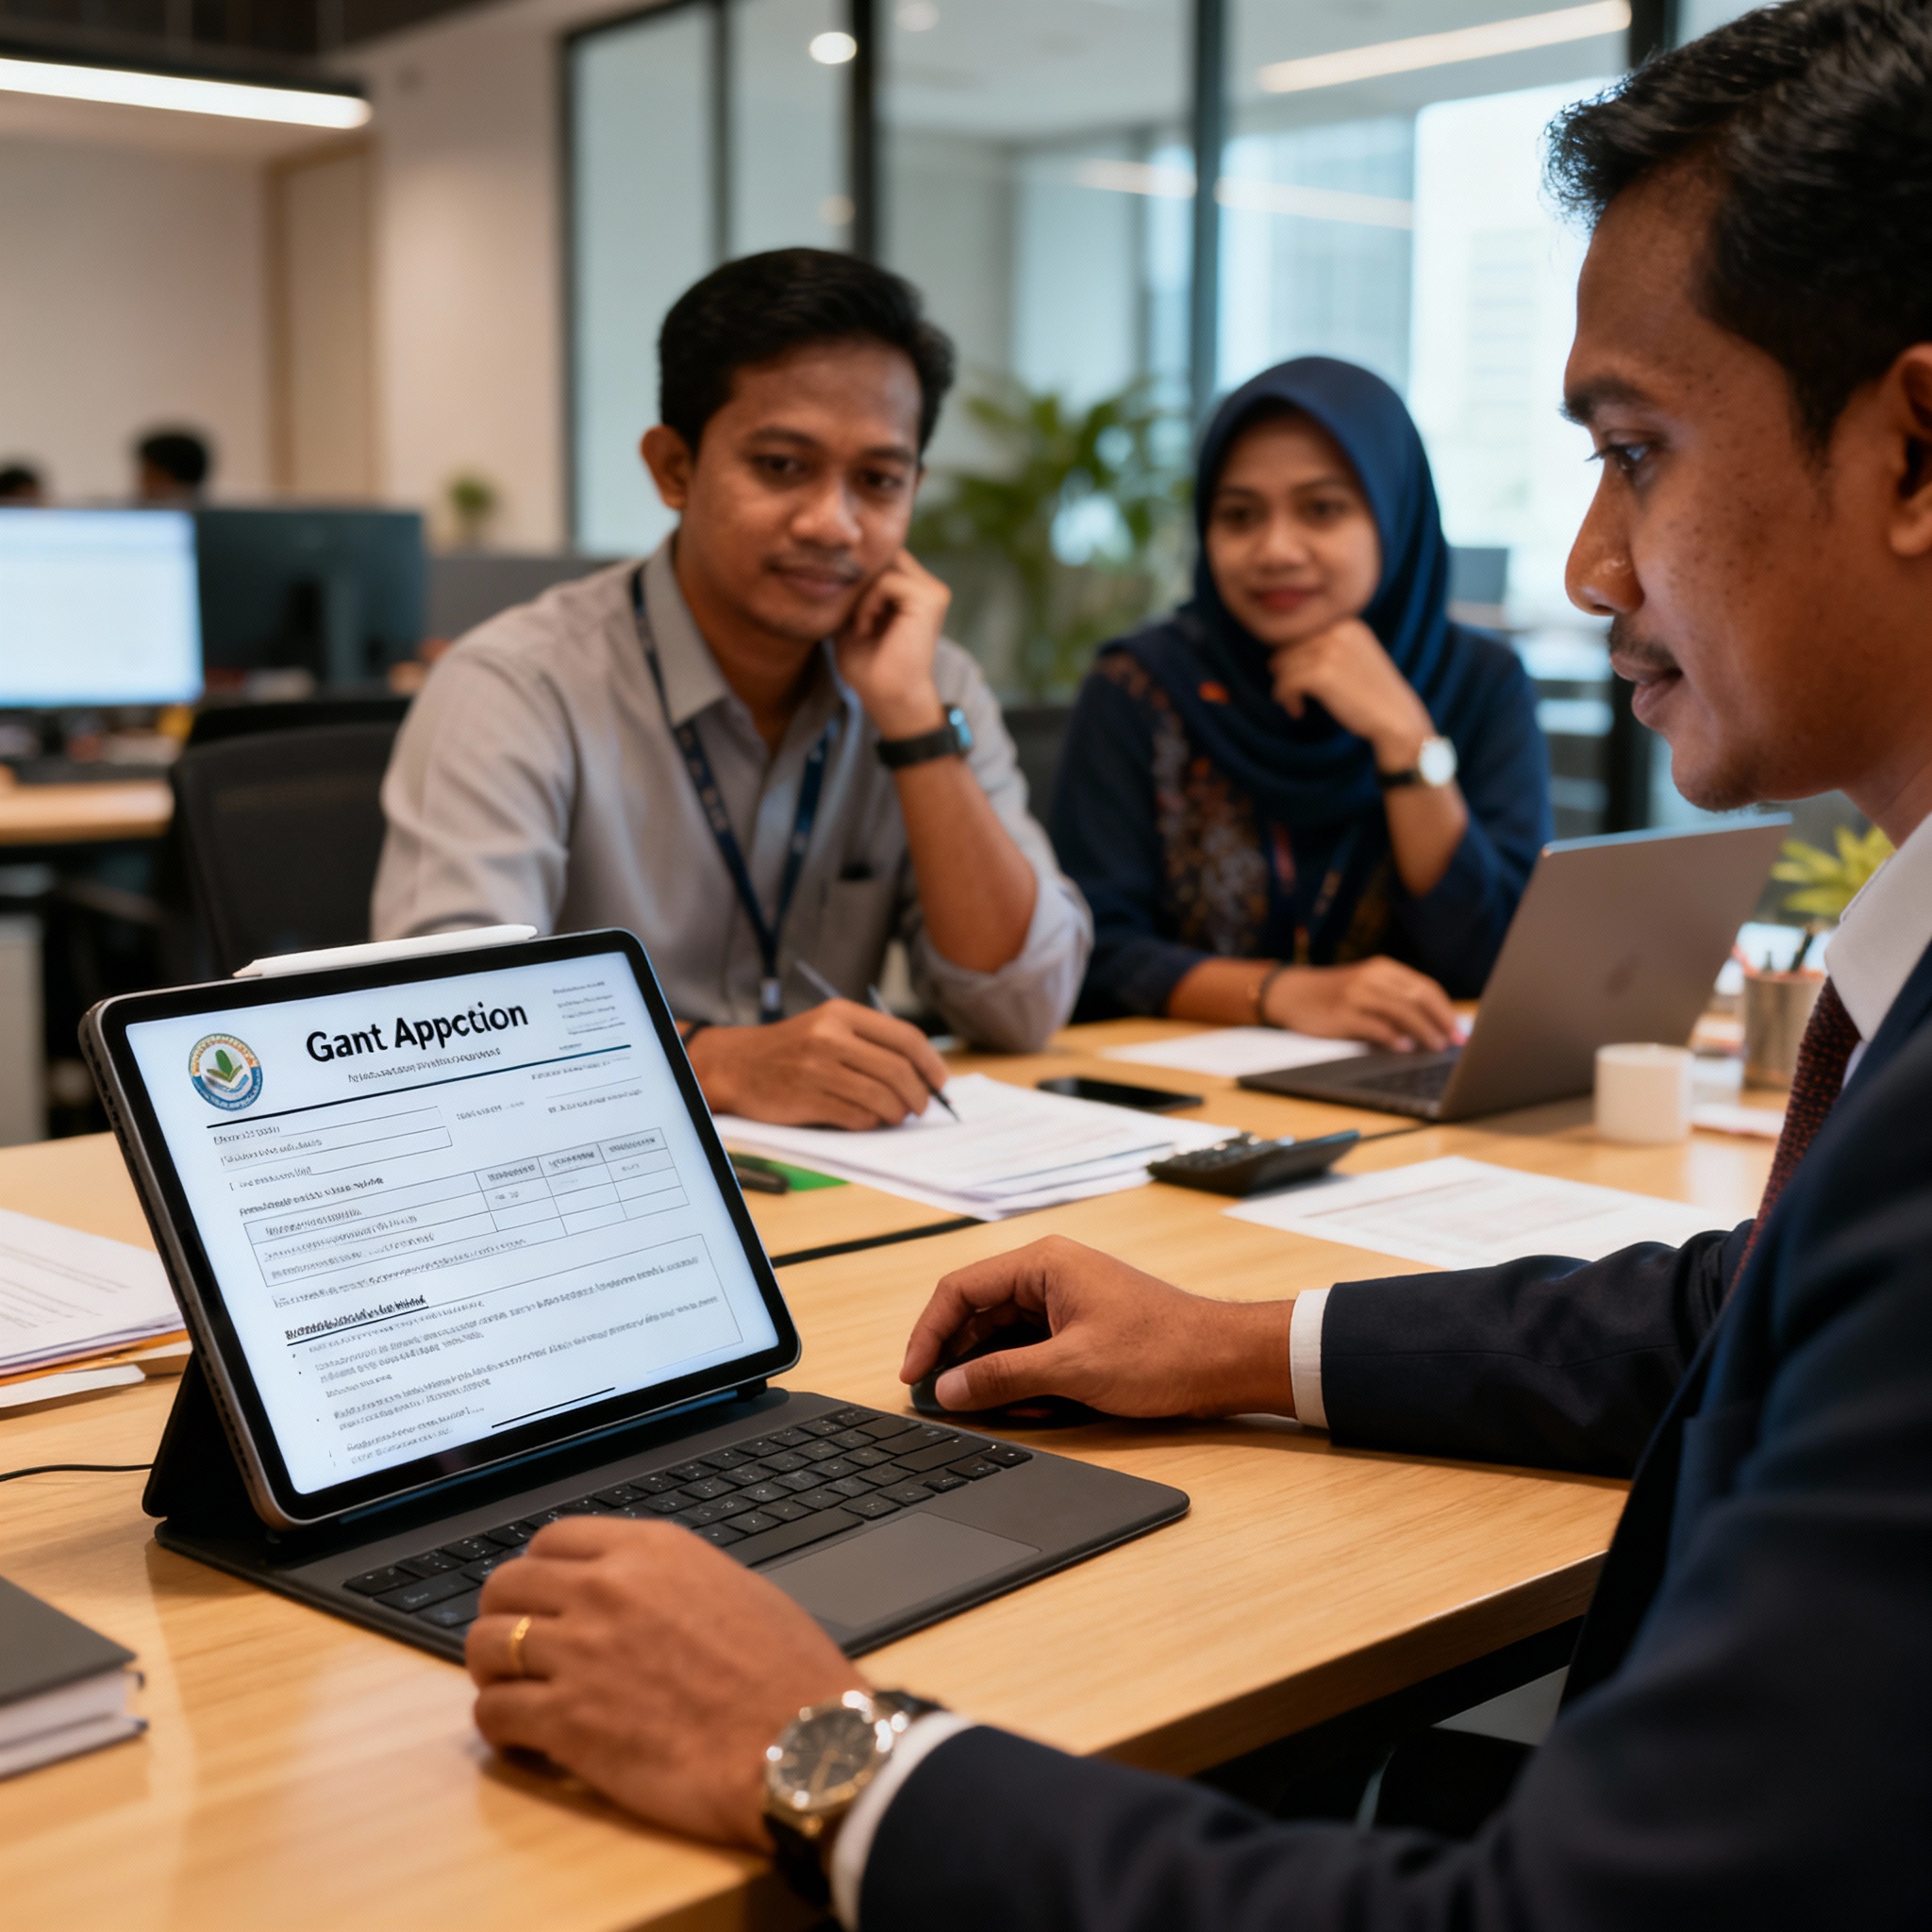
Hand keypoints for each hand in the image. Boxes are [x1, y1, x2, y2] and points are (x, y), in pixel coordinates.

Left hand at [468, 1517, 863, 1847]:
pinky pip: (493, 1712)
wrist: (801, 1744)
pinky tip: (523, 1739)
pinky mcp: (568, 1722)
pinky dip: (499, 1727)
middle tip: (518, 1645)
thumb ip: (669, 1580)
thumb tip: (639, 1593)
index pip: (552, 1539)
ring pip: (484, 1644)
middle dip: (504, 1614)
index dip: (540, 1570)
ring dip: (490, 1669)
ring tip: (512, 1691)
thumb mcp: (733, 1587)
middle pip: (506, 1585)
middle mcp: (606, 1590)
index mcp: (650, 1550)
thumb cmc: (786, 1674)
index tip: (543, 1596)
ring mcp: (581, 1654)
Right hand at [688, 1000, 949, 1127]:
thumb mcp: (827, 1027)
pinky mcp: (807, 1099)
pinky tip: (868, 1120)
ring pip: (881, 1097)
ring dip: (897, 1113)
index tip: (940, 1081)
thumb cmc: (790, 1049)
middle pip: (898, 1070)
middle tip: (921, 1106)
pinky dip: (871, 1123)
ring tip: (896, 1115)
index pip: (905, 1037)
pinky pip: (857, 1117)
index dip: (931, 1063)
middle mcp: (831, 1037)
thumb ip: (869, 1042)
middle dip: (919, 1094)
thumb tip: (922, 1073)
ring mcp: (818, 1068)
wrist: (735, 1065)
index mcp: (842, 1013)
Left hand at [834, 549, 951, 738]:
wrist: (889, 699)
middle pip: (882, 555)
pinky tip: (865, 628)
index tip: (844, 610)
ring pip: (884, 564)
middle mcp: (928, 586)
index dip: (856, 575)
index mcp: (914, 590)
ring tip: (859, 625)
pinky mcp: (930, 598)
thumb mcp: (851, 620)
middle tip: (848, 615)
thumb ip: (850, 590)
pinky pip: (888, 581)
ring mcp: (933, 590)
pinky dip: (868, 603)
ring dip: (862, 594)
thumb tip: (826, 562)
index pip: (880, 559)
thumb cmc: (870, 668)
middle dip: (858, 579)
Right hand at [900, 1235, 1295, 1418]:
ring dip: (993, 1373)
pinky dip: (1020, 1377)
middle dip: (960, 1359)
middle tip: (942, 1400)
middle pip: (978, 1313)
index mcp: (1044, 1263)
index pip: (960, 1290)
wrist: (1223, 1361)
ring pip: (1003, 1336)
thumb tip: (949, 1389)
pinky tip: (1025, 1404)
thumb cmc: (1161, 1351)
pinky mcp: (1079, 1326)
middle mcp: (1050, 1273)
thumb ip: (1004, 1376)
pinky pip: (1030, 1348)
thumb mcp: (1072, 1369)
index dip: (929, 1333)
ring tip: (990, 1407)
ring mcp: (1065, 1299)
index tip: (913, 1375)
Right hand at [1264, 957, 1456, 1051]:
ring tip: (1435, 1046)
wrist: (1293, 993)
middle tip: (1454, 1042)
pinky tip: (1405, 1047)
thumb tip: (1436, 1025)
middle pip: (1419, 998)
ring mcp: (1357, 994)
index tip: (1459, 1030)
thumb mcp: (1367, 987)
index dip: (1446, 1010)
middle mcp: (1372, 977)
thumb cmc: (1335, 994)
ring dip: (1424, 1031)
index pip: (1426, 987)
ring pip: (1402, 1011)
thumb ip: (1396, 999)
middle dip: (1441, 1022)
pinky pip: (1376, 1026)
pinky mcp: (1343, 1013)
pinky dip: (1394, 1038)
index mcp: (1383, 969)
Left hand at [1269, 618, 1434, 769]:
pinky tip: (1297, 710)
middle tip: (1291, 693)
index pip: (1301, 632)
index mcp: (1346, 623)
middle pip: (1288, 646)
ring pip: (1283, 664)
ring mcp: (1329, 650)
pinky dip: (1286, 697)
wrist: (1396, 716)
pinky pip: (1286, 682)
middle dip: (1284, 671)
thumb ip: (1325, 647)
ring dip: (1284, 687)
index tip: (1294, 677)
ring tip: (1296, 704)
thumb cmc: (1372, 693)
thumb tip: (1277, 653)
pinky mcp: (1322, 673)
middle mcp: (1338, 630)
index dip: (1291, 656)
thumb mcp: (1353, 656)